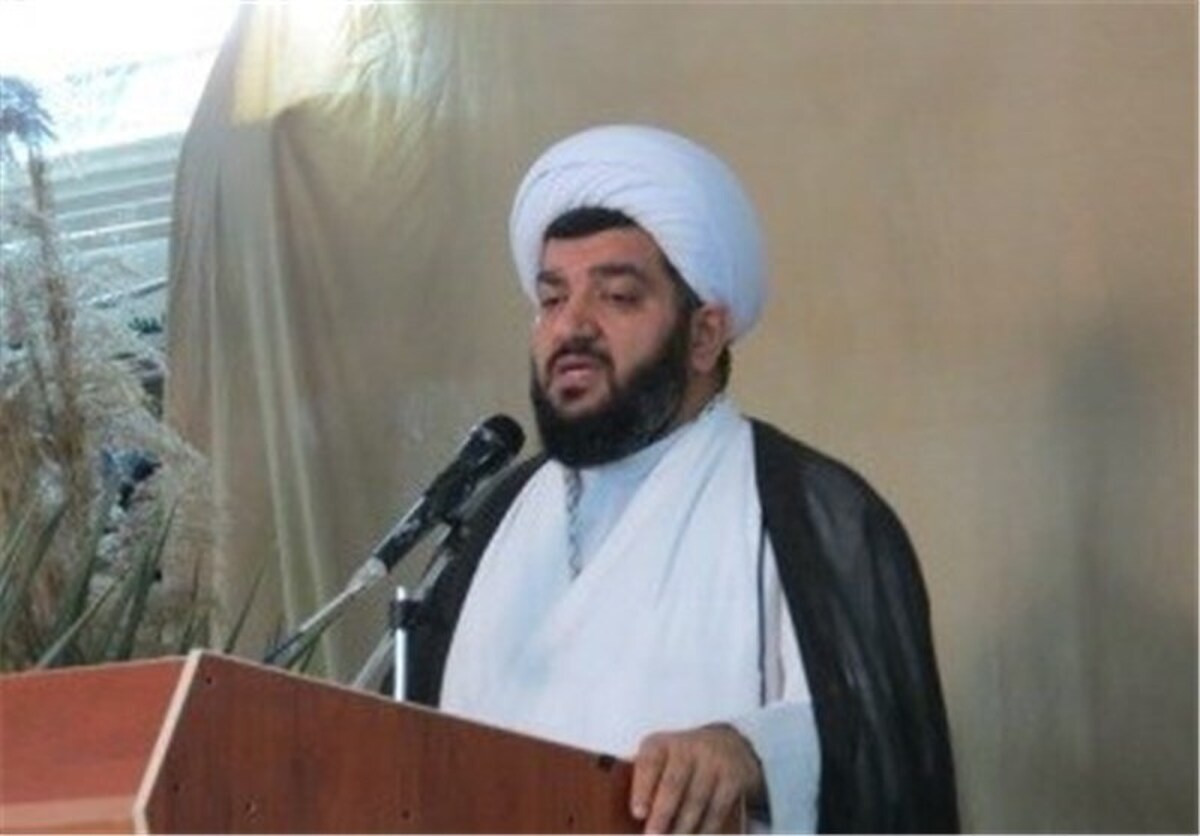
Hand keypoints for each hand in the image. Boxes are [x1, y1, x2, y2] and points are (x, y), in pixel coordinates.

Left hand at [629, 724, 764, 833]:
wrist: (729, 746)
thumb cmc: (682, 763)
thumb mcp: (661, 762)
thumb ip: (647, 786)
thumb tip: (640, 821)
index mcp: (660, 744)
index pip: (649, 763)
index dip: (642, 789)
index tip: (638, 813)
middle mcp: (687, 746)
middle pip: (673, 784)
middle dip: (662, 815)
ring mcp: (713, 759)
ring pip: (696, 799)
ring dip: (684, 827)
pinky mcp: (734, 775)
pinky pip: (718, 808)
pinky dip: (707, 828)